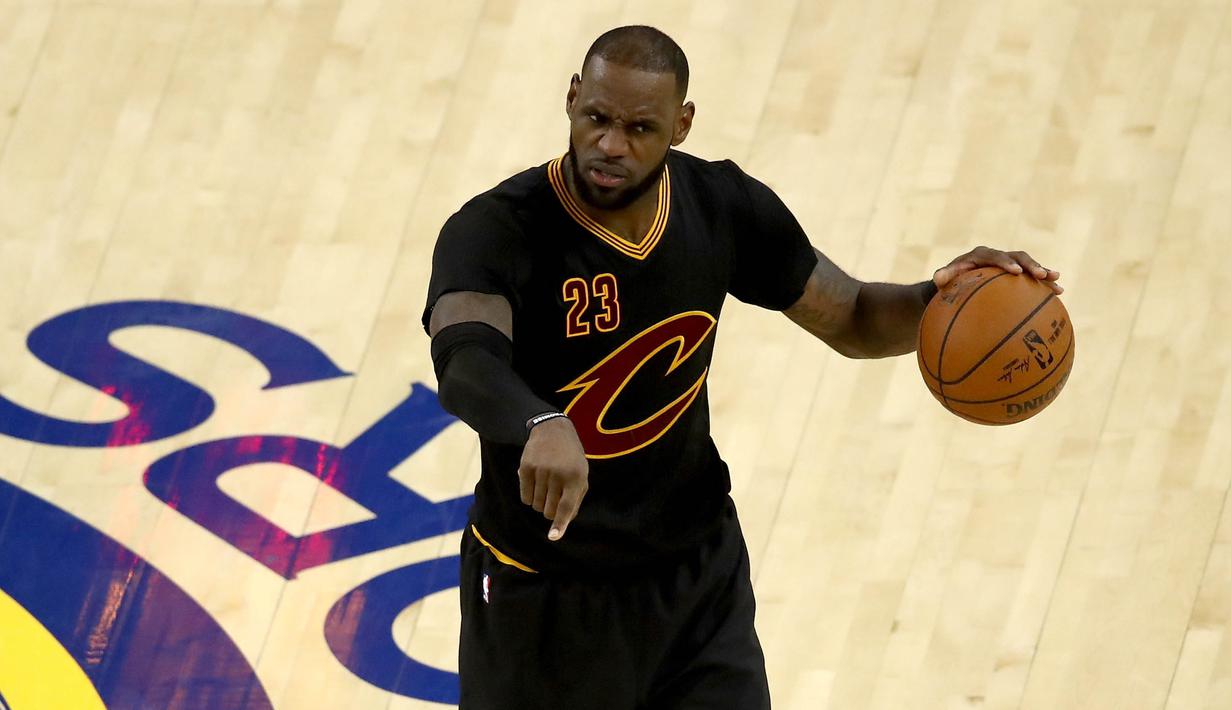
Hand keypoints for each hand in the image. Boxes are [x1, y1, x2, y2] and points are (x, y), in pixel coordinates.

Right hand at [518, 417, 588, 540]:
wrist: (553, 431)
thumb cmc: (570, 458)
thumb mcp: (581, 475)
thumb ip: (575, 499)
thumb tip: (563, 523)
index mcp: (576, 477)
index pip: (566, 507)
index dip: (560, 524)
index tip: (553, 537)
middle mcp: (558, 474)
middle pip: (548, 509)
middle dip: (550, 511)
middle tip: (553, 498)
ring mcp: (541, 470)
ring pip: (536, 505)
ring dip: (540, 503)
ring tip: (546, 486)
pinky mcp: (526, 468)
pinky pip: (524, 496)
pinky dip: (528, 497)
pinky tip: (535, 484)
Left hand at [933, 246, 1062, 293]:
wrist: (958, 282)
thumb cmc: (950, 282)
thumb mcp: (945, 279)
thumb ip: (943, 276)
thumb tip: (938, 278)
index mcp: (981, 255)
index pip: (995, 256)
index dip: (1005, 262)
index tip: (1015, 272)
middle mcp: (998, 257)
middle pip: (1018, 257)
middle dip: (1031, 265)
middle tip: (1041, 275)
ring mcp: (1009, 264)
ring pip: (1029, 265)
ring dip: (1043, 271)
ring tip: (1057, 281)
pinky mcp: (1017, 274)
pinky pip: (1032, 278)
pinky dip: (1044, 283)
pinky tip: (1058, 293)